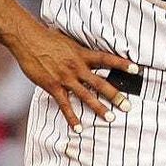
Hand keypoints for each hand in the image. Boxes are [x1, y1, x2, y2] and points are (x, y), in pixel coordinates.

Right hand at [10, 24, 136, 132]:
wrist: (29, 40)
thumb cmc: (48, 38)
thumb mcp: (69, 41)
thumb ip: (80, 50)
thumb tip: (89, 51)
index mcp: (83, 54)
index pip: (107, 59)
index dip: (122, 64)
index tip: (136, 69)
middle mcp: (77, 67)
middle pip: (100, 82)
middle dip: (115, 95)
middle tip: (127, 106)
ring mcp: (65, 78)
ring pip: (86, 96)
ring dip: (98, 108)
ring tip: (110, 118)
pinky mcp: (53, 86)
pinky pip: (65, 105)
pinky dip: (72, 117)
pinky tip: (79, 128)